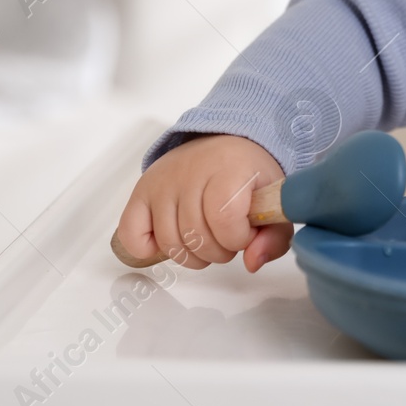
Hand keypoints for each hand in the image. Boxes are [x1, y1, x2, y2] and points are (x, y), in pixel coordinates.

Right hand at [116, 134, 289, 272]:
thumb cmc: (248, 174)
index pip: (224, 219)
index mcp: (227, 168)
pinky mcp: (142, 192)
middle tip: (228, 237)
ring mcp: (162, 183)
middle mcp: (189, 172)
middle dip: (219, 250)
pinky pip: (131, 233)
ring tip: (207, 239)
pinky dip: (148, 248)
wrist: (225, 142)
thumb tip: (252, 263)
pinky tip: (174, 240)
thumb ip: (274, 237)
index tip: (246, 231)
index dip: (238, 237)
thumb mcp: (273, 201)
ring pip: (170, 243)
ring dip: (193, 255)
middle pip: (196, 236)